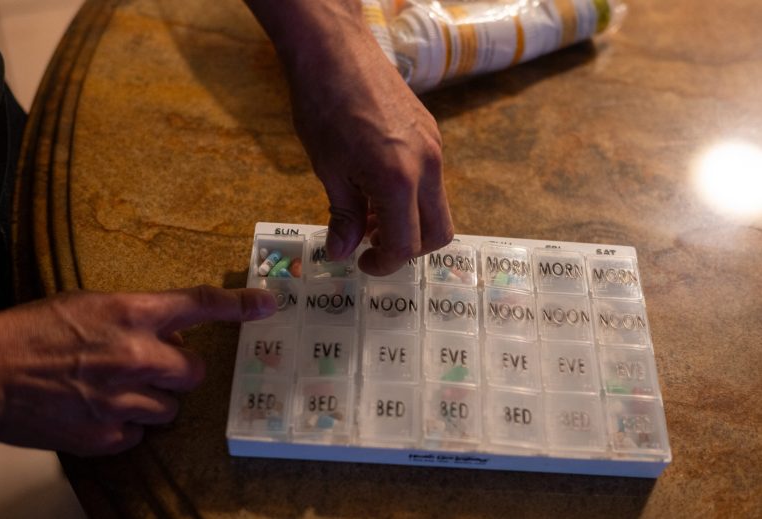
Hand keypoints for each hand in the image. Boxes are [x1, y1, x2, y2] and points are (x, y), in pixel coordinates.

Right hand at [0, 285, 275, 455]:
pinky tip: (98, 411)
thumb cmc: (31, 332)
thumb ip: (136, 317)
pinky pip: (139, 433)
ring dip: (152, 400)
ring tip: (114, 390)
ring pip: (170, 408)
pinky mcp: (105, 435)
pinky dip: (126, 425)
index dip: (240, 305)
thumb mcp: (89, 306)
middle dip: (179, 369)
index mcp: (131, 313)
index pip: (199, 304)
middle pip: (194, 370)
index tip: (268, 305)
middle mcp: (136, 355)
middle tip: (151, 367)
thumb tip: (169, 333)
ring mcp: (122, 399)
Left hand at [246, 0, 453, 274]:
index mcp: (399, 181)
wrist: (336, 50)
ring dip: (408, 222)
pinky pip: (431, 179)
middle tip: (372, 246)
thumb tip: (342, 253)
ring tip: (367, 214)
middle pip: (438, 233)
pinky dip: (410, 196)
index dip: (384, 264)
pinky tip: (376, 184)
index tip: (362, 263)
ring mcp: (434, 148)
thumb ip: (343, 216)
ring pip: (437, 206)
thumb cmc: (323, 106)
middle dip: (408, 249)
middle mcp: (427, 166)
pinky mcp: (431, 133)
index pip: (405, 244)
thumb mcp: (328, 169)